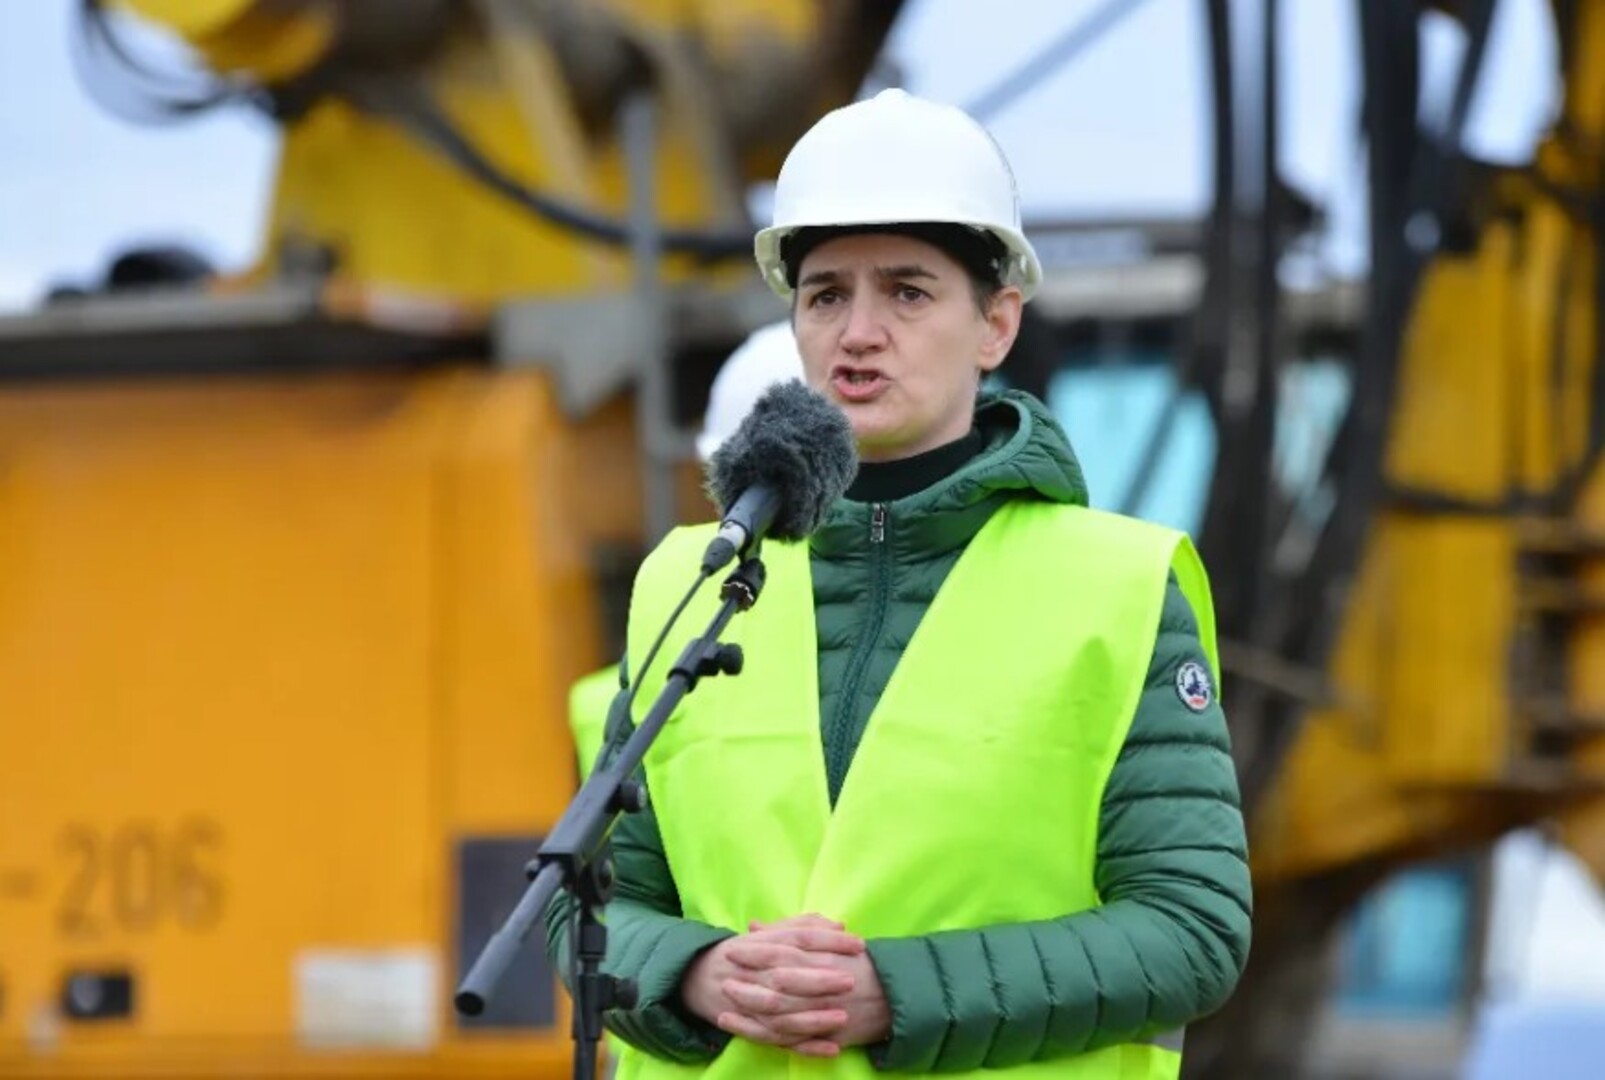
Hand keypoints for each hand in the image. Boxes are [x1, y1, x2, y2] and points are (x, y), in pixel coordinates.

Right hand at [679, 915, 864, 1057]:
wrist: (695, 976)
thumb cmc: (744, 952)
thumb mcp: (769, 934)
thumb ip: (803, 925)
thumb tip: (840, 924)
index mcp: (762, 944)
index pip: (798, 938)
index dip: (828, 940)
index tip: (858, 944)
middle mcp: (754, 972)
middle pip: (787, 975)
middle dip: (819, 979)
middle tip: (851, 980)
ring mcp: (749, 1002)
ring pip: (781, 1012)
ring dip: (812, 1017)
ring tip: (843, 1017)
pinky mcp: (751, 1027)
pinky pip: (778, 1040)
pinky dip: (804, 1046)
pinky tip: (832, 1048)